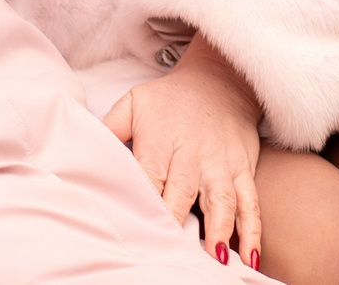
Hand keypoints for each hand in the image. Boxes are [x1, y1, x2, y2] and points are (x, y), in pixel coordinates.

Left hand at [105, 35, 263, 267]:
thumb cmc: (170, 99)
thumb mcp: (134, 103)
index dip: (145, 202)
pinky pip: (250, 201)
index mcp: (160, 141)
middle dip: (178, 222)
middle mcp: (192, 153)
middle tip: (174, 255)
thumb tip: (85, 152)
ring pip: (222, 199)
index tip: (140, 229)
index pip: (149, 175)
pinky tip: (251, 256)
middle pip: (183, 191)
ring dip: (221, 230)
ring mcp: (220, 163)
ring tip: (218, 261)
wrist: (220, 77)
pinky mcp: (243, 168)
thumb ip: (110, 129)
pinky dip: (252, 229)